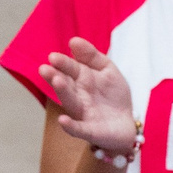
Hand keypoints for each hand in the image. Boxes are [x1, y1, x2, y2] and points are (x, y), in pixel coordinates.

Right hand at [41, 38, 136, 157]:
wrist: (127, 123)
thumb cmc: (113, 95)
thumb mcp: (107, 69)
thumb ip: (91, 56)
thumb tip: (73, 41)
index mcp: (82, 79)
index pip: (70, 68)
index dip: (62, 62)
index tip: (53, 57)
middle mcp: (78, 95)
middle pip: (65, 85)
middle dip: (55, 77)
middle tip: (45, 69)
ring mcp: (83, 113)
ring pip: (70, 102)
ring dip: (63, 92)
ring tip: (57, 81)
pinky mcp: (90, 131)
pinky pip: (79, 129)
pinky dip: (70, 126)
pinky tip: (62, 120)